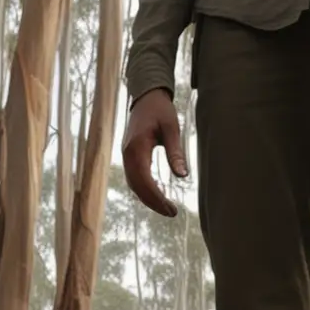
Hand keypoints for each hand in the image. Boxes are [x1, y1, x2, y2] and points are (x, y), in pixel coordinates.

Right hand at [122, 88, 188, 216]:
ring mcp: (126, 155)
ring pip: (133, 184)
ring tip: (167, 208)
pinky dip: (143, 190)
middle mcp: (127, 154)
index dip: (156, 198)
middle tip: (172, 212)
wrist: (146, 97)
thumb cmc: (160, 110)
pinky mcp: (129, 156)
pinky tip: (156, 195)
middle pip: (136, 186)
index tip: (171, 209)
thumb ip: (175, 152)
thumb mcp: (172, 128)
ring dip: (148, 198)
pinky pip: (133, 178)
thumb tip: (183, 176)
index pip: (144, 180)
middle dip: (153, 202)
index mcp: (137, 147)